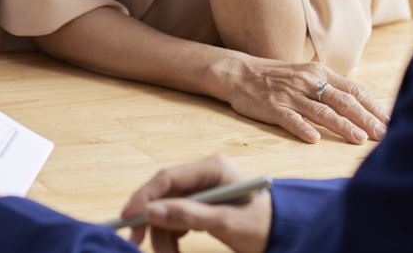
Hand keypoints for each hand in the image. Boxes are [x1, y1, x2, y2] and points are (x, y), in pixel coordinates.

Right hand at [121, 155, 270, 252]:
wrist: (284, 235)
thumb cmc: (262, 225)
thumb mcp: (226, 222)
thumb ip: (189, 215)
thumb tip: (150, 212)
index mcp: (211, 168)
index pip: (167, 178)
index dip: (144, 197)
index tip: (128, 217)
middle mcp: (203, 175)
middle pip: (163, 194)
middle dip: (151, 220)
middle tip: (136, 242)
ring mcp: (201, 190)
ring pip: (167, 210)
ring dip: (162, 234)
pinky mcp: (201, 205)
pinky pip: (176, 218)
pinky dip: (172, 236)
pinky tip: (175, 250)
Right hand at [221, 53, 388, 143]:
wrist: (240, 72)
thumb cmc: (277, 77)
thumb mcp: (307, 76)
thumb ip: (331, 88)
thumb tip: (362, 107)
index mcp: (320, 73)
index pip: (354, 90)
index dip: (373, 106)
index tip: (391, 121)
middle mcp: (308, 82)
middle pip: (342, 101)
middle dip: (366, 119)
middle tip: (384, 135)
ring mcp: (290, 95)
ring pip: (321, 111)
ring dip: (342, 125)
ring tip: (359, 139)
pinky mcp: (272, 107)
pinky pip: (289, 118)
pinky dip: (302, 128)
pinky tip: (314, 139)